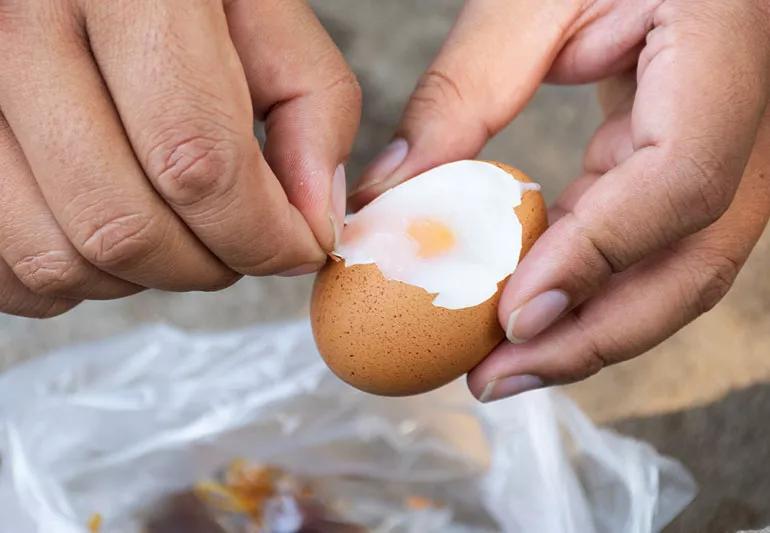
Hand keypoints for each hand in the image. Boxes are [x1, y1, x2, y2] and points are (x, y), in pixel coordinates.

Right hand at [0, 0, 358, 317]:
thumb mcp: (264, 13)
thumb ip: (313, 107)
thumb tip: (313, 223)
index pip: (196, 160)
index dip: (260, 234)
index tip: (297, 248)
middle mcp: (20, 31)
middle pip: (123, 226)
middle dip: (207, 265)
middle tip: (242, 246)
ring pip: (58, 258)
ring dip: (140, 277)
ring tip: (178, 232)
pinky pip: (6, 268)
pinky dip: (74, 278)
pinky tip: (111, 230)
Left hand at [350, 0, 769, 400]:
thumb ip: (465, 88)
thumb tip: (396, 189)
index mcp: (725, 47)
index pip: (679, 180)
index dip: (597, 259)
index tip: (513, 315)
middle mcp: (751, 111)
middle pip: (694, 261)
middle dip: (594, 335)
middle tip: (499, 375)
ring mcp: (731, 143)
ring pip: (677, 267)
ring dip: (589, 326)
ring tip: (506, 361)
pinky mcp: (691, 158)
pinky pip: (650, 240)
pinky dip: (588, 282)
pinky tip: (529, 305)